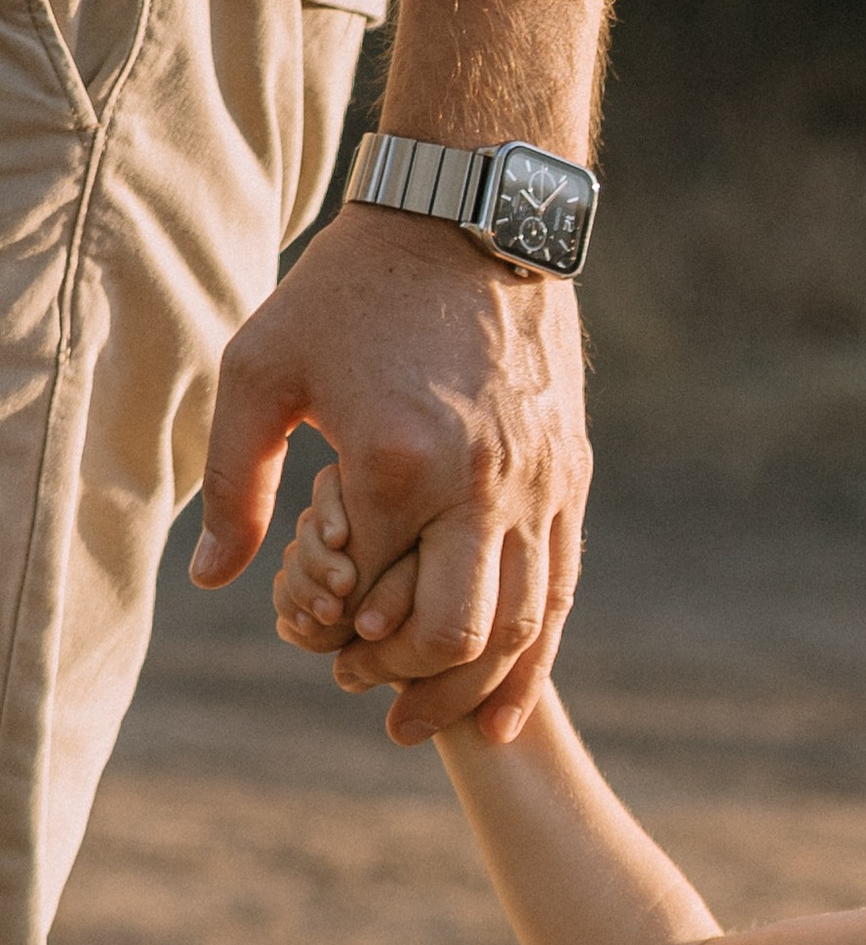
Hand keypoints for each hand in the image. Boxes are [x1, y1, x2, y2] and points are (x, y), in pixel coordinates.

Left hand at [194, 203, 587, 744]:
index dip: (340, 638)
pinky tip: (508, 696)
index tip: (319, 647)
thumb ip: (236, 482)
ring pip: (526, 624)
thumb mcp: (262, 371)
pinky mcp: (570, 478)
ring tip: (439, 721)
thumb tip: (217, 580)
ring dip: (479, 686)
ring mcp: (538, 485)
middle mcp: (481, 485)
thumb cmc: (351, 290)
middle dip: (411, 679)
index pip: (372, 595)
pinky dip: (536, 654)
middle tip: (372, 699)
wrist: (469, 222)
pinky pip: (560, 587)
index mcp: (398, 463)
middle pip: (458, 631)